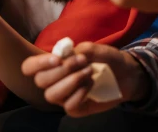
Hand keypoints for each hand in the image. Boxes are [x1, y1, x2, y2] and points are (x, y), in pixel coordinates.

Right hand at [21, 42, 149, 116]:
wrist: (127, 73)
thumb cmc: (107, 58)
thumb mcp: (95, 48)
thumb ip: (79, 49)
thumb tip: (66, 54)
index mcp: (54, 64)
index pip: (30, 67)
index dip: (38, 64)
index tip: (58, 59)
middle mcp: (55, 81)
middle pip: (40, 81)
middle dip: (61, 70)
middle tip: (83, 62)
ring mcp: (65, 96)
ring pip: (51, 95)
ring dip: (70, 81)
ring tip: (89, 72)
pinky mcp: (77, 108)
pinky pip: (68, 106)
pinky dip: (79, 94)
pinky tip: (90, 85)